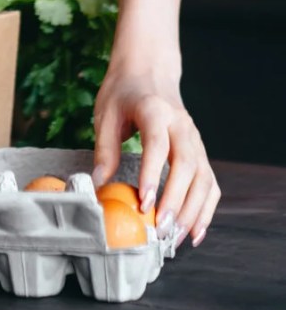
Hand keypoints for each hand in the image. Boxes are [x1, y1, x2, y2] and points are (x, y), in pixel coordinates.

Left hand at [92, 58, 219, 248]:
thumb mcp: (105, 114)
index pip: (158, 145)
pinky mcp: (200, 152)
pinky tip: (194, 231)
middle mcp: (183, 126)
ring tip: (176, 237)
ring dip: (193, 210)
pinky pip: (210, 183)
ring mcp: (196, 140)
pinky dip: (206, 208)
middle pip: (187, 166)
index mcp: (155, 111)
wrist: (149, 72)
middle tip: (159, 227)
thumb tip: (98, 184)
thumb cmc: (123, 93)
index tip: (143, 203)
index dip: (152, 175)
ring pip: (204, 178)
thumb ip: (104, 148)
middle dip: (175, 200)